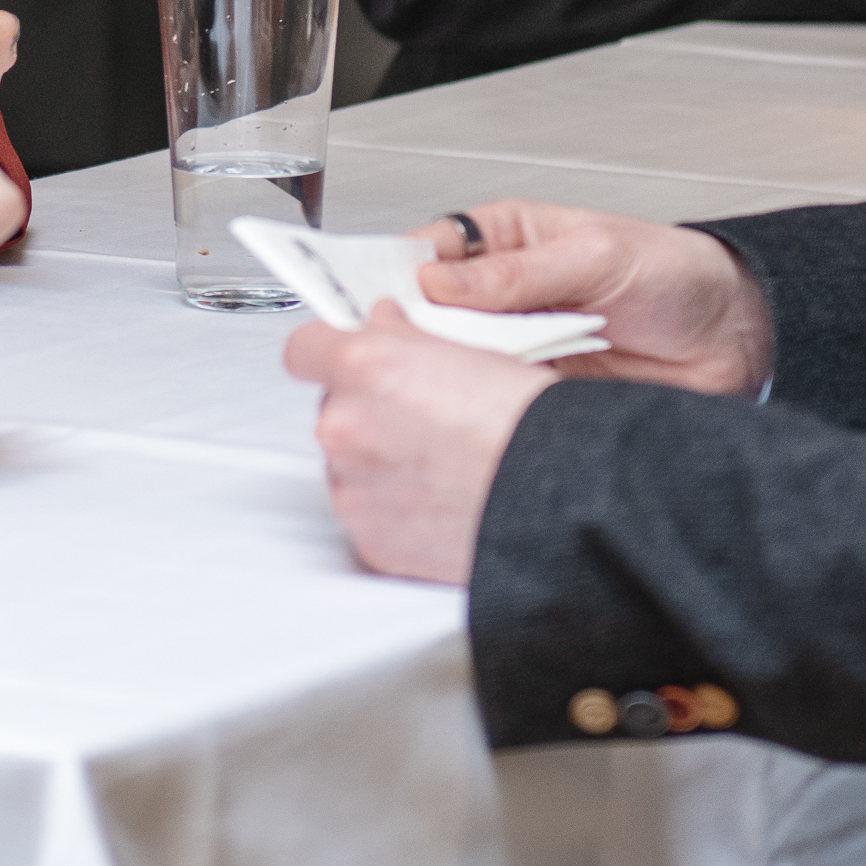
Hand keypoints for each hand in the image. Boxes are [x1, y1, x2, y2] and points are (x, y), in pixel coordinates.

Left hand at [284, 302, 560, 582]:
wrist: (561, 498)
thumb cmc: (528, 424)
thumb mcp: (468, 348)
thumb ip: (404, 335)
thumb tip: (381, 325)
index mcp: (363, 368)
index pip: (303, 349)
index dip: (328, 351)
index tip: (347, 358)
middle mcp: (344, 427)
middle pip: (332, 408)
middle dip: (366, 409)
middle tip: (421, 417)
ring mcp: (352, 488)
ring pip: (348, 463)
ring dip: (378, 459)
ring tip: (440, 462)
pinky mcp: (370, 539)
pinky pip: (369, 512)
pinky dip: (395, 506)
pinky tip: (440, 496)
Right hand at [410, 199, 773, 395]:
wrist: (733, 339)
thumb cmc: (675, 275)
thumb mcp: (596, 256)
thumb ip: (518, 271)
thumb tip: (441, 280)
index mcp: (507, 238)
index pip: (429, 249)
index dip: (395, 272)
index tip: (372, 297)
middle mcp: (503, 291)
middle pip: (430, 312)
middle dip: (415, 329)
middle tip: (403, 346)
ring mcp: (517, 341)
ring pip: (456, 358)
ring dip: (452, 368)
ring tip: (448, 374)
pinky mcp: (535, 387)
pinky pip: (494, 395)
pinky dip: (486, 401)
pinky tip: (483, 402)